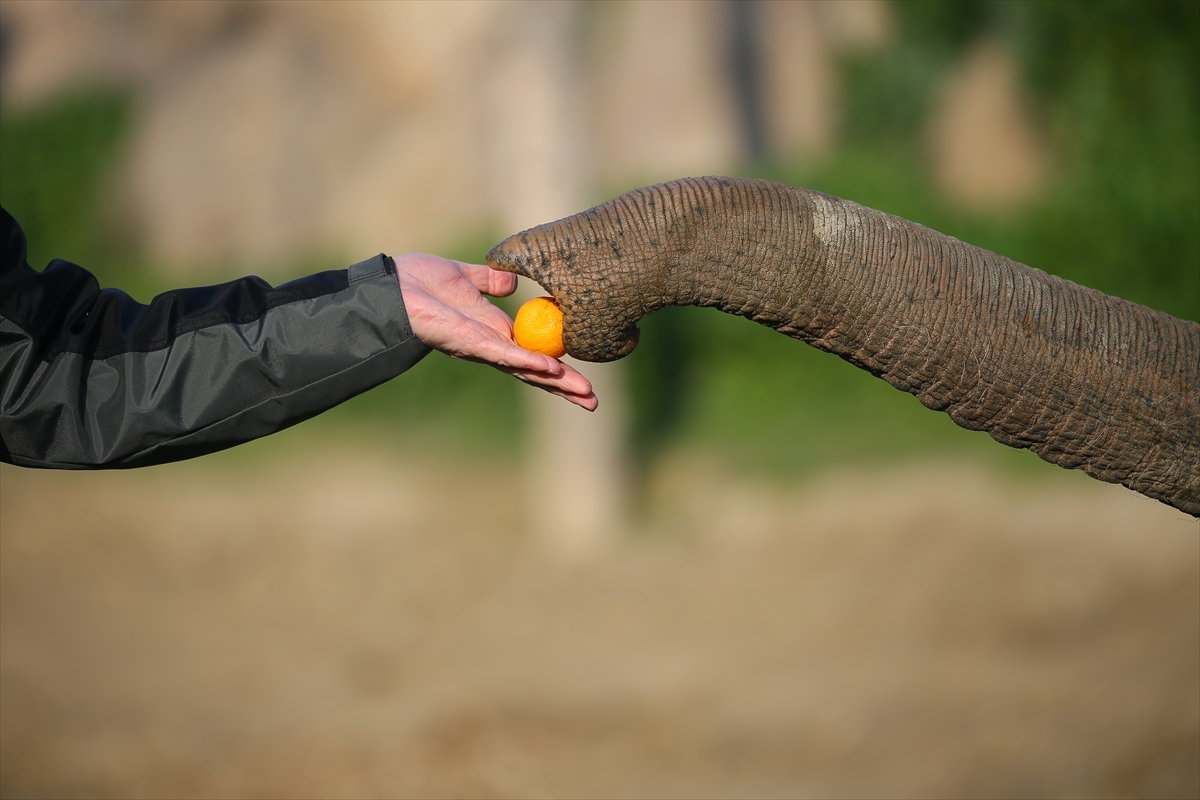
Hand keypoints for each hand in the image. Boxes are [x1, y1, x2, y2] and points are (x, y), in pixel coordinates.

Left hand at [395, 253, 597, 410]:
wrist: (392, 286)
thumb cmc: (420, 282)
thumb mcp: (465, 275)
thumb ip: (490, 280)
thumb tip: (512, 283)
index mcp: (492, 333)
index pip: (533, 356)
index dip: (558, 370)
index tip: (584, 381)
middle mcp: (490, 347)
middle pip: (534, 373)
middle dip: (564, 388)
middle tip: (593, 402)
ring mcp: (481, 348)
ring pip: (525, 369)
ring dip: (554, 381)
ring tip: (583, 393)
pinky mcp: (469, 342)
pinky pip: (504, 354)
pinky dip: (528, 361)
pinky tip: (551, 369)